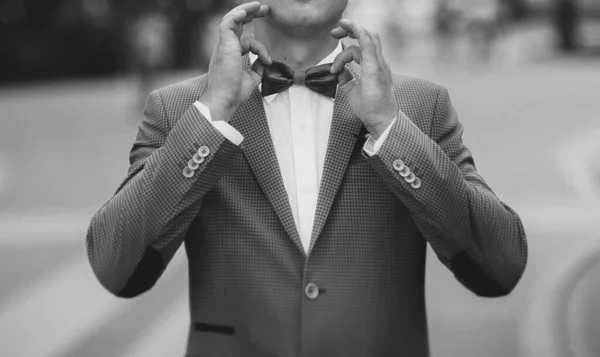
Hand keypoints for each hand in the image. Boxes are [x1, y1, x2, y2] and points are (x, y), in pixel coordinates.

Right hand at [199, 1, 271, 121]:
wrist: (224, 99)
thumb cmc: (233, 93)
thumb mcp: (251, 79)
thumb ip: (258, 69)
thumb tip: (265, 61)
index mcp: (230, 55)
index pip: (244, 40)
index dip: (258, 45)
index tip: (268, 59)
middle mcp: (225, 47)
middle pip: (237, 24)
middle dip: (251, 14)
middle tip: (265, 9)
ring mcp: (223, 45)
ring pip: (231, 19)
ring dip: (246, 10)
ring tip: (259, 6)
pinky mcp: (224, 44)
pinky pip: (227, 23)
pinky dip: (237, 15)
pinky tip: (247, 11)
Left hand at [330, 19, 398, 139]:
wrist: (380, 120)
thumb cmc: (371, 109)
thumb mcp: (352, 91)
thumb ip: (346, 79)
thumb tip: (337, 71)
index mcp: (375, 67)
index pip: (362, 48)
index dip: (346, 49)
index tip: (334, 66)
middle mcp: (379, 62)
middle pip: (367, 37)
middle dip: (350, 30)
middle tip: (334, 32)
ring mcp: (378, 64)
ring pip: (368, 36)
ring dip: (352, 28)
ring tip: (338, 28)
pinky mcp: (374, 67)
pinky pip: (367, 43)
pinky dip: (357, 32)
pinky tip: (348, 26)